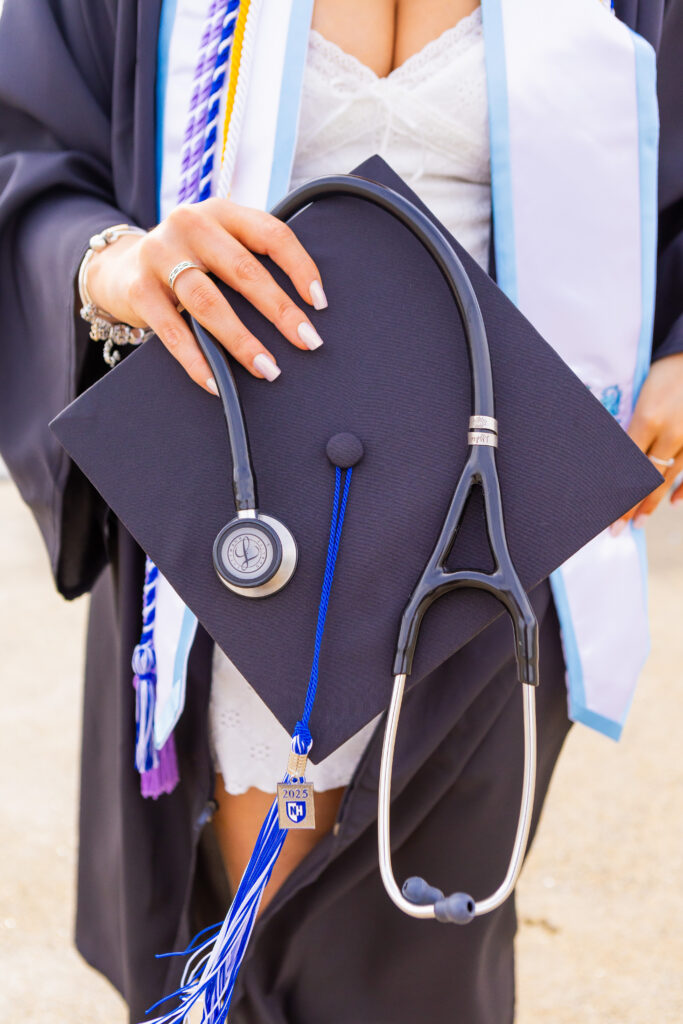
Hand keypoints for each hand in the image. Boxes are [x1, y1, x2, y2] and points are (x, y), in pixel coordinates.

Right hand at [85, 199, 327, 392]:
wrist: (119, 267)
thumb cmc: (189, 262)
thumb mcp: (220, 244)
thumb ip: (252, 259)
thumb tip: (306, 307)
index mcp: (222, 212)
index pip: (271, 234)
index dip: (299, 267)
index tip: (320, 302)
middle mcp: (190, 226)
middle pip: (243, 270)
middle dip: (280, 310)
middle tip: (308, 341)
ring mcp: (160, 255)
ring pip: (208, 302)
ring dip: (241, 340)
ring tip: (268, 369)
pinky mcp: (138, 289)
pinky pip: (172, 331)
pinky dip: (196, 360)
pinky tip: (217, 383)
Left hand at [611, 352, 682, 533]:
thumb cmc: (666, 371)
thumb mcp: (641, 394)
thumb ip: (630, 425)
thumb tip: (611, 455)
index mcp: (649, 419)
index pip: (625, 466)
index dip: (615, 492)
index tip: (605, 512)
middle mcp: (673, 433)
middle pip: (646, 479)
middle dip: (629, 506)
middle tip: (615, 529)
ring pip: (670, 478)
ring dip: (653, 502)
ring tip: (638, 521)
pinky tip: (674, 503)